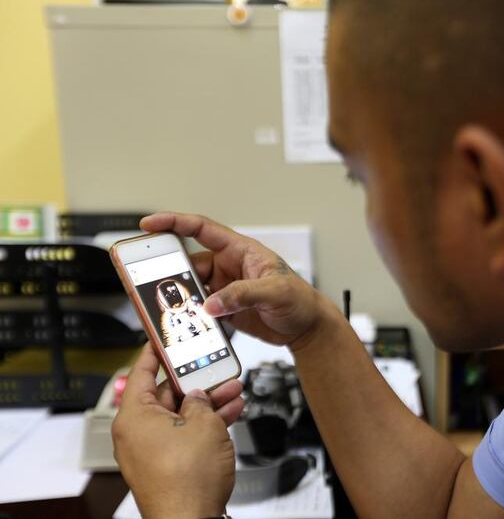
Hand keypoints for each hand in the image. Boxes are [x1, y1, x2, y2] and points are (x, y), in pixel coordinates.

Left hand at [112, 344, 244, 518]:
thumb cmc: (186, 480)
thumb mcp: (203, 424)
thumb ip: (201, 402)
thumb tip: (198, 398)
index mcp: (134, 417)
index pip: (140, 372)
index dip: (154, 353)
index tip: (161, 339)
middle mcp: (137, 433)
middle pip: (165, 394)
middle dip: (195, 382)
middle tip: (214, 369)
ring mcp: (151, 451)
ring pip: (180, 415)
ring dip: (207, 403)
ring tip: (232, 390)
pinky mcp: (167, 465)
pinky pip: (184, 435)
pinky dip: (204, 424)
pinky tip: (230, 413)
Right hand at [140, 212, 339, 350]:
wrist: (307, 327)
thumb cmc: (300, 299)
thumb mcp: (276, 291)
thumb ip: (244, 295)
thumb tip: (212, 304)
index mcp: (240, 250)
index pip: (202, 229)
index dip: (174, 222)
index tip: (149, 223)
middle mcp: (229, 266)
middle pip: (189, 263)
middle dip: (170, 271)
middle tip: (149, 280)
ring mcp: (225, 288)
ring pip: (191, 288)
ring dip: (180, 298)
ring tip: (168, 308)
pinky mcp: (225, 309)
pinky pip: (199, 309)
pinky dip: (190, 315)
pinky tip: (185, 323)